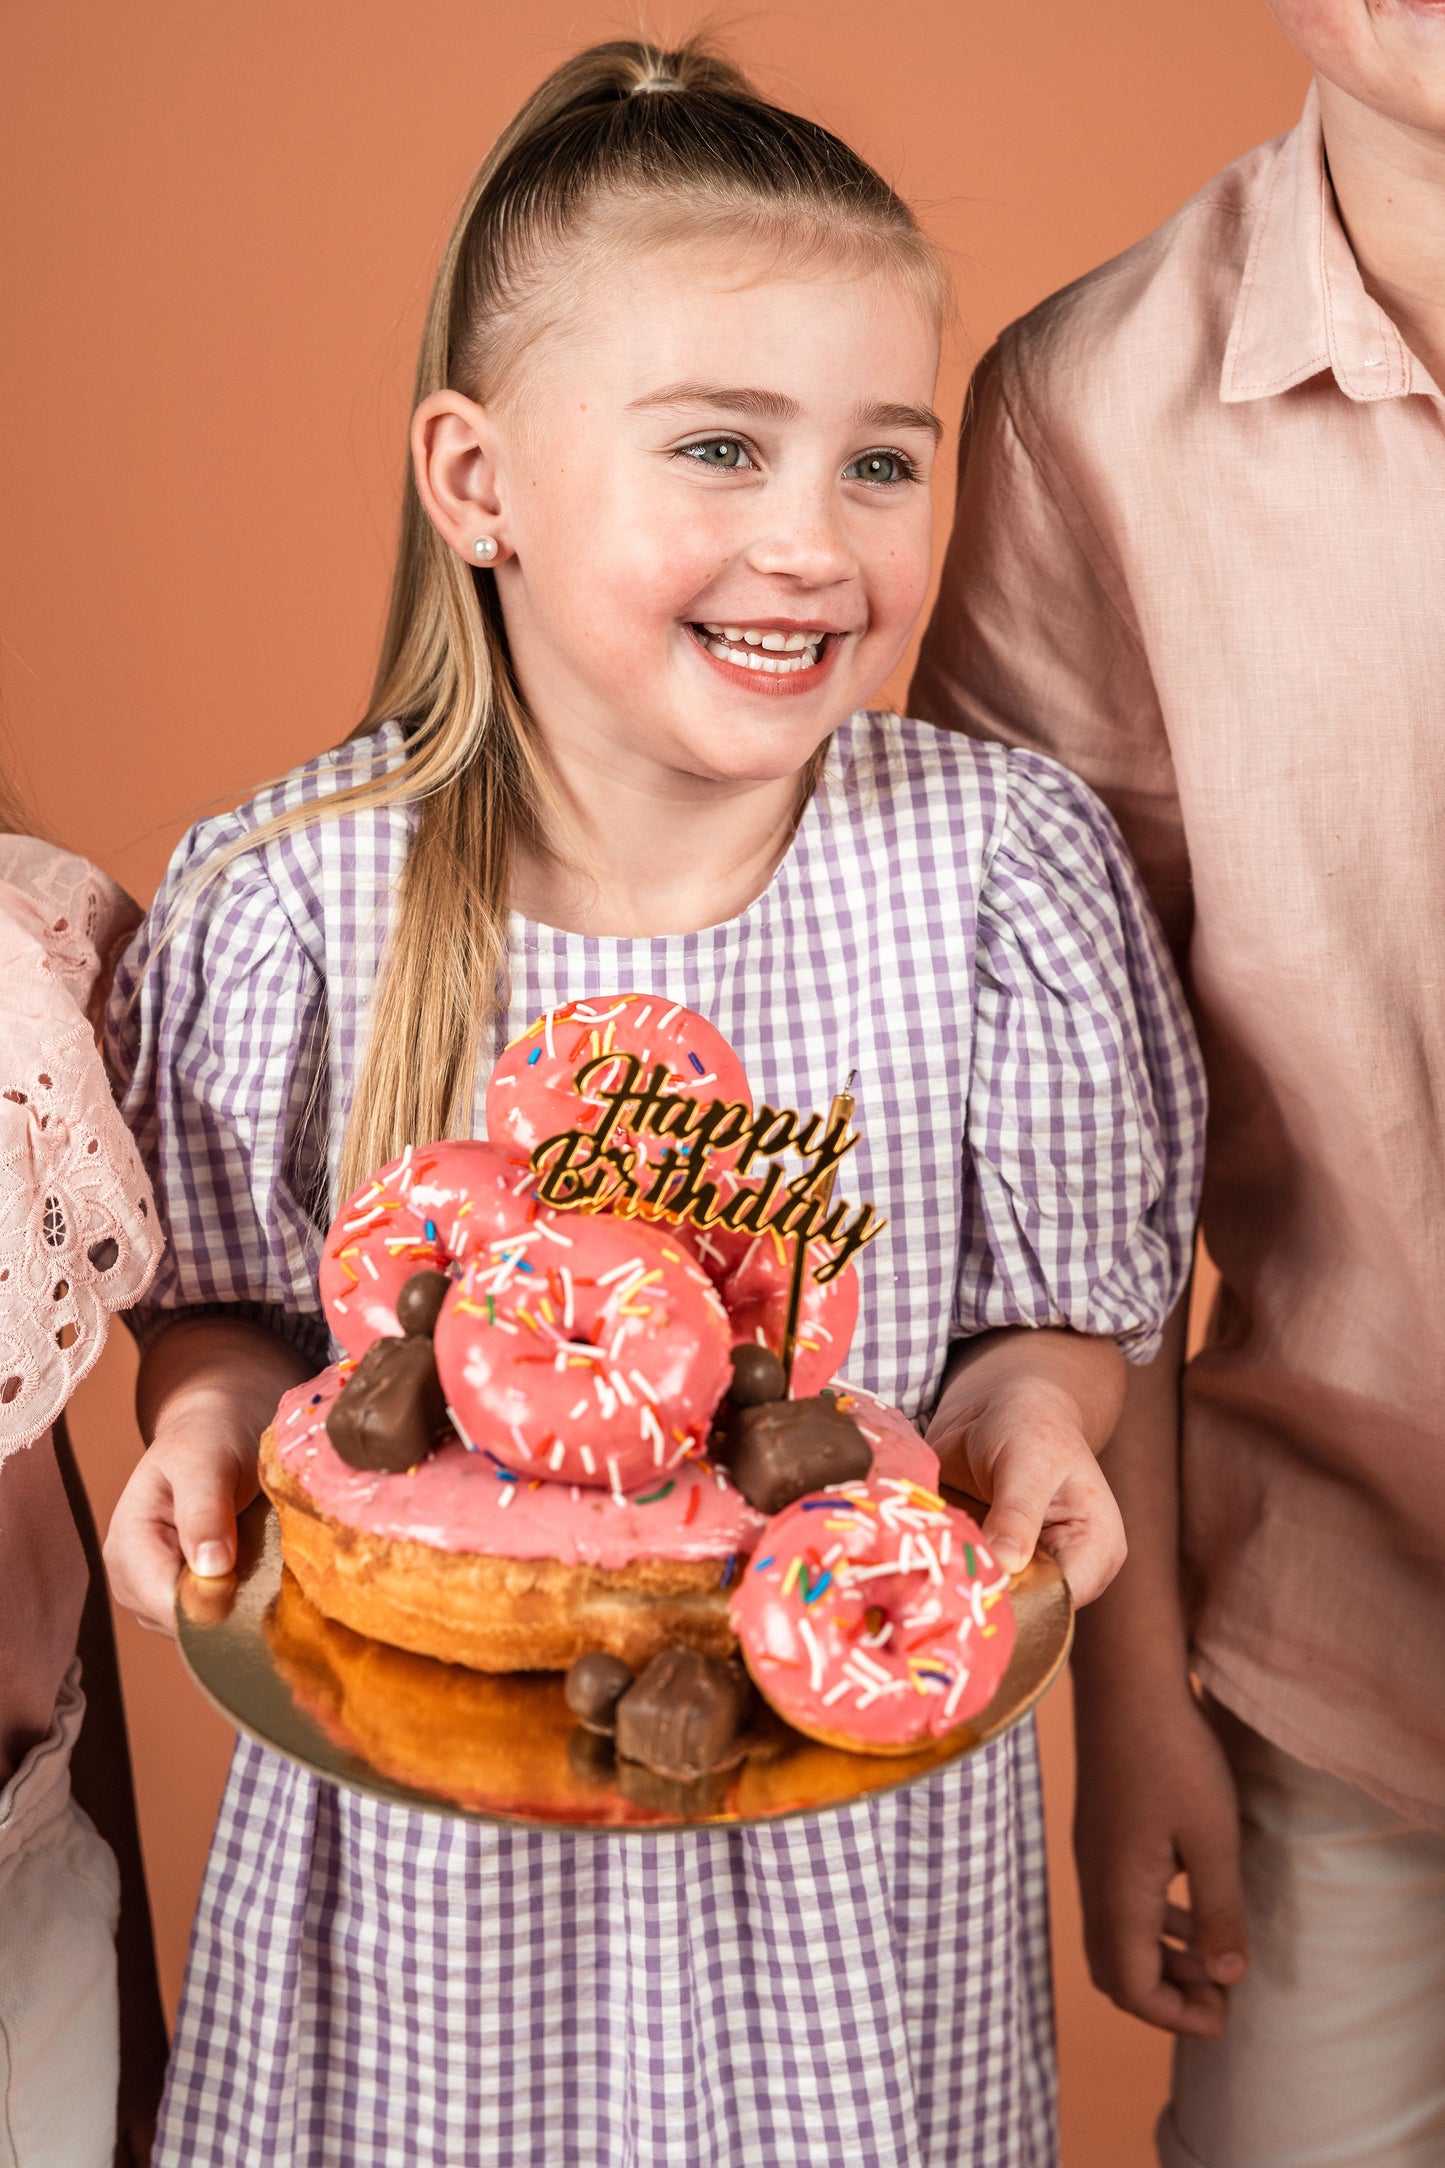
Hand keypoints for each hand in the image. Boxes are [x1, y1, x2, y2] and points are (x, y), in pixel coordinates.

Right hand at [103, 1414, 257, 1636]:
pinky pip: (212, 1619)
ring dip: (238, 1607)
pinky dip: (239, 1604)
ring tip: (266, 1565)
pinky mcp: (182, 1598)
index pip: (166, 1602)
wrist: (215, 1429)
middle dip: (228, 1607)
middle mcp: (134, 1579)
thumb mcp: (207, 1460)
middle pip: (183, 1623)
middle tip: (272, 1572)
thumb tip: (211, 1568)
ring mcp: (156, 1594)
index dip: (214, 1602)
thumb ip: (205, 1510)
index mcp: (128, 1546)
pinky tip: (259, 1576)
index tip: (258, 1585)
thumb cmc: (208, 1437)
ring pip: (201, 1628)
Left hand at [928, 1372, 1126, 1603]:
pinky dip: (943, 1573)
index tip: (968, 1589)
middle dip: (982, 1598)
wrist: (1002, 1404)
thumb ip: (1016, 1513)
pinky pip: (967, 1582)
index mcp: (1096, 1550)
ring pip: (992, 1601)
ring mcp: (1025, 1570)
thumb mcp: (1027, 1462)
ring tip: (923, 1571)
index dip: (1018, 1601)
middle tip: (936, 1586)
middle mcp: (1064, 1569)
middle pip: (1026, 1609)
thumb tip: (1006, 1566)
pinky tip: (919, 1562)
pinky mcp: (990, 1563)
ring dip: (957, 1586)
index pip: (1061, 1599)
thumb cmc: (1030, 1424)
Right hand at [1073, 1679, 1247, 2034]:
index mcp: (1120, 1894)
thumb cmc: (1173, 1756)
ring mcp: (1092, 1856)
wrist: (1126, 1683)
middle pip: (1115, 1972)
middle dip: (1167, 1997)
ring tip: (1214, 1957)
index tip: (1227, 2013)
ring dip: (1162, 1959)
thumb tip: (1226, 1977)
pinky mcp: (1099, 1833)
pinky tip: (1191, 1904)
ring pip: (1116, 1937)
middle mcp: (1095, 1882)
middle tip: (1219, 1994)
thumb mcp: (1213, 1838)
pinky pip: (1118, 1902)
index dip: (1179, 2016)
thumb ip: (1219, 1912)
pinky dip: (1153, 1923)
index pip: (1133, 1988)